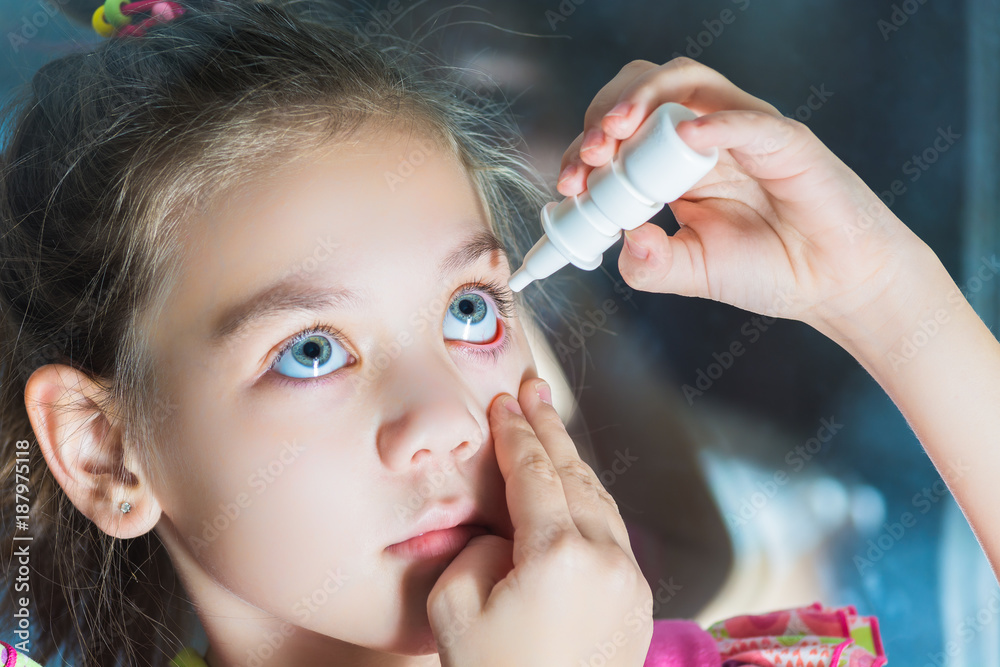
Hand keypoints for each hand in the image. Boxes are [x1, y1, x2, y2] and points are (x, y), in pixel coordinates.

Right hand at [426, 377, 653, 665]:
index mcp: (558, 556)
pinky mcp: (637, 601)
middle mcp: (605, 559)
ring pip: (600, 499)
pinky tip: (574, 488)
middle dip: (549, 428)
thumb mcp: (457, 610)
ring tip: (550, 428)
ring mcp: (629, 580)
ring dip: (572, 460)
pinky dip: (589, 499)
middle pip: (574, 474)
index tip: (504, 401)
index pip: (534, 474)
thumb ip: (479, 551)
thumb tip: (505, 535)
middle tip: (533, 388)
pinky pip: (612, 530)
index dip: (515, 432)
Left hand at [557, 57, 934, 342]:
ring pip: (687, 80)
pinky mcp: (785, 141)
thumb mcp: (691, 272)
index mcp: (675, 162)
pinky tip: (686, 136)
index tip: (567, 186)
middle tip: (588, 155)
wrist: (833, 285)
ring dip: (642, 100)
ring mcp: (743, 131)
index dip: (586, 153)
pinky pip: (748, 118)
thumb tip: (622, 239)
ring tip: (615, 133)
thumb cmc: (768, 268)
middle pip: (644, 90)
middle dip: (605, 115)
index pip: (620, 135)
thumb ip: (650, 263)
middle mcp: (704, 135)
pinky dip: (714, 123)